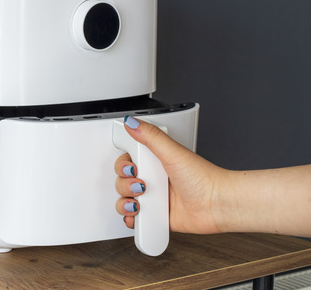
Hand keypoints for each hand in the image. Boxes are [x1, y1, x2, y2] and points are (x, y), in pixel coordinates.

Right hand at [114, 116, 224, 233]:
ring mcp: (154, 198)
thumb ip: (151, 136)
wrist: (218, 205)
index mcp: (155, 161)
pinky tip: (138, 214)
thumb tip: (131, 121)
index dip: (123, 165)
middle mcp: (153, 179)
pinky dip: (131, 218)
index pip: (127, 161)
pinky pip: (135, 218)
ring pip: (124, 200)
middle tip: (141, 184)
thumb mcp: (173, 152)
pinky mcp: (157, 216)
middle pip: (122, 181)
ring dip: (125, 202)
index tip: (132, 167)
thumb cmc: (204, 179)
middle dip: (124, 184)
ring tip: (140, 202)